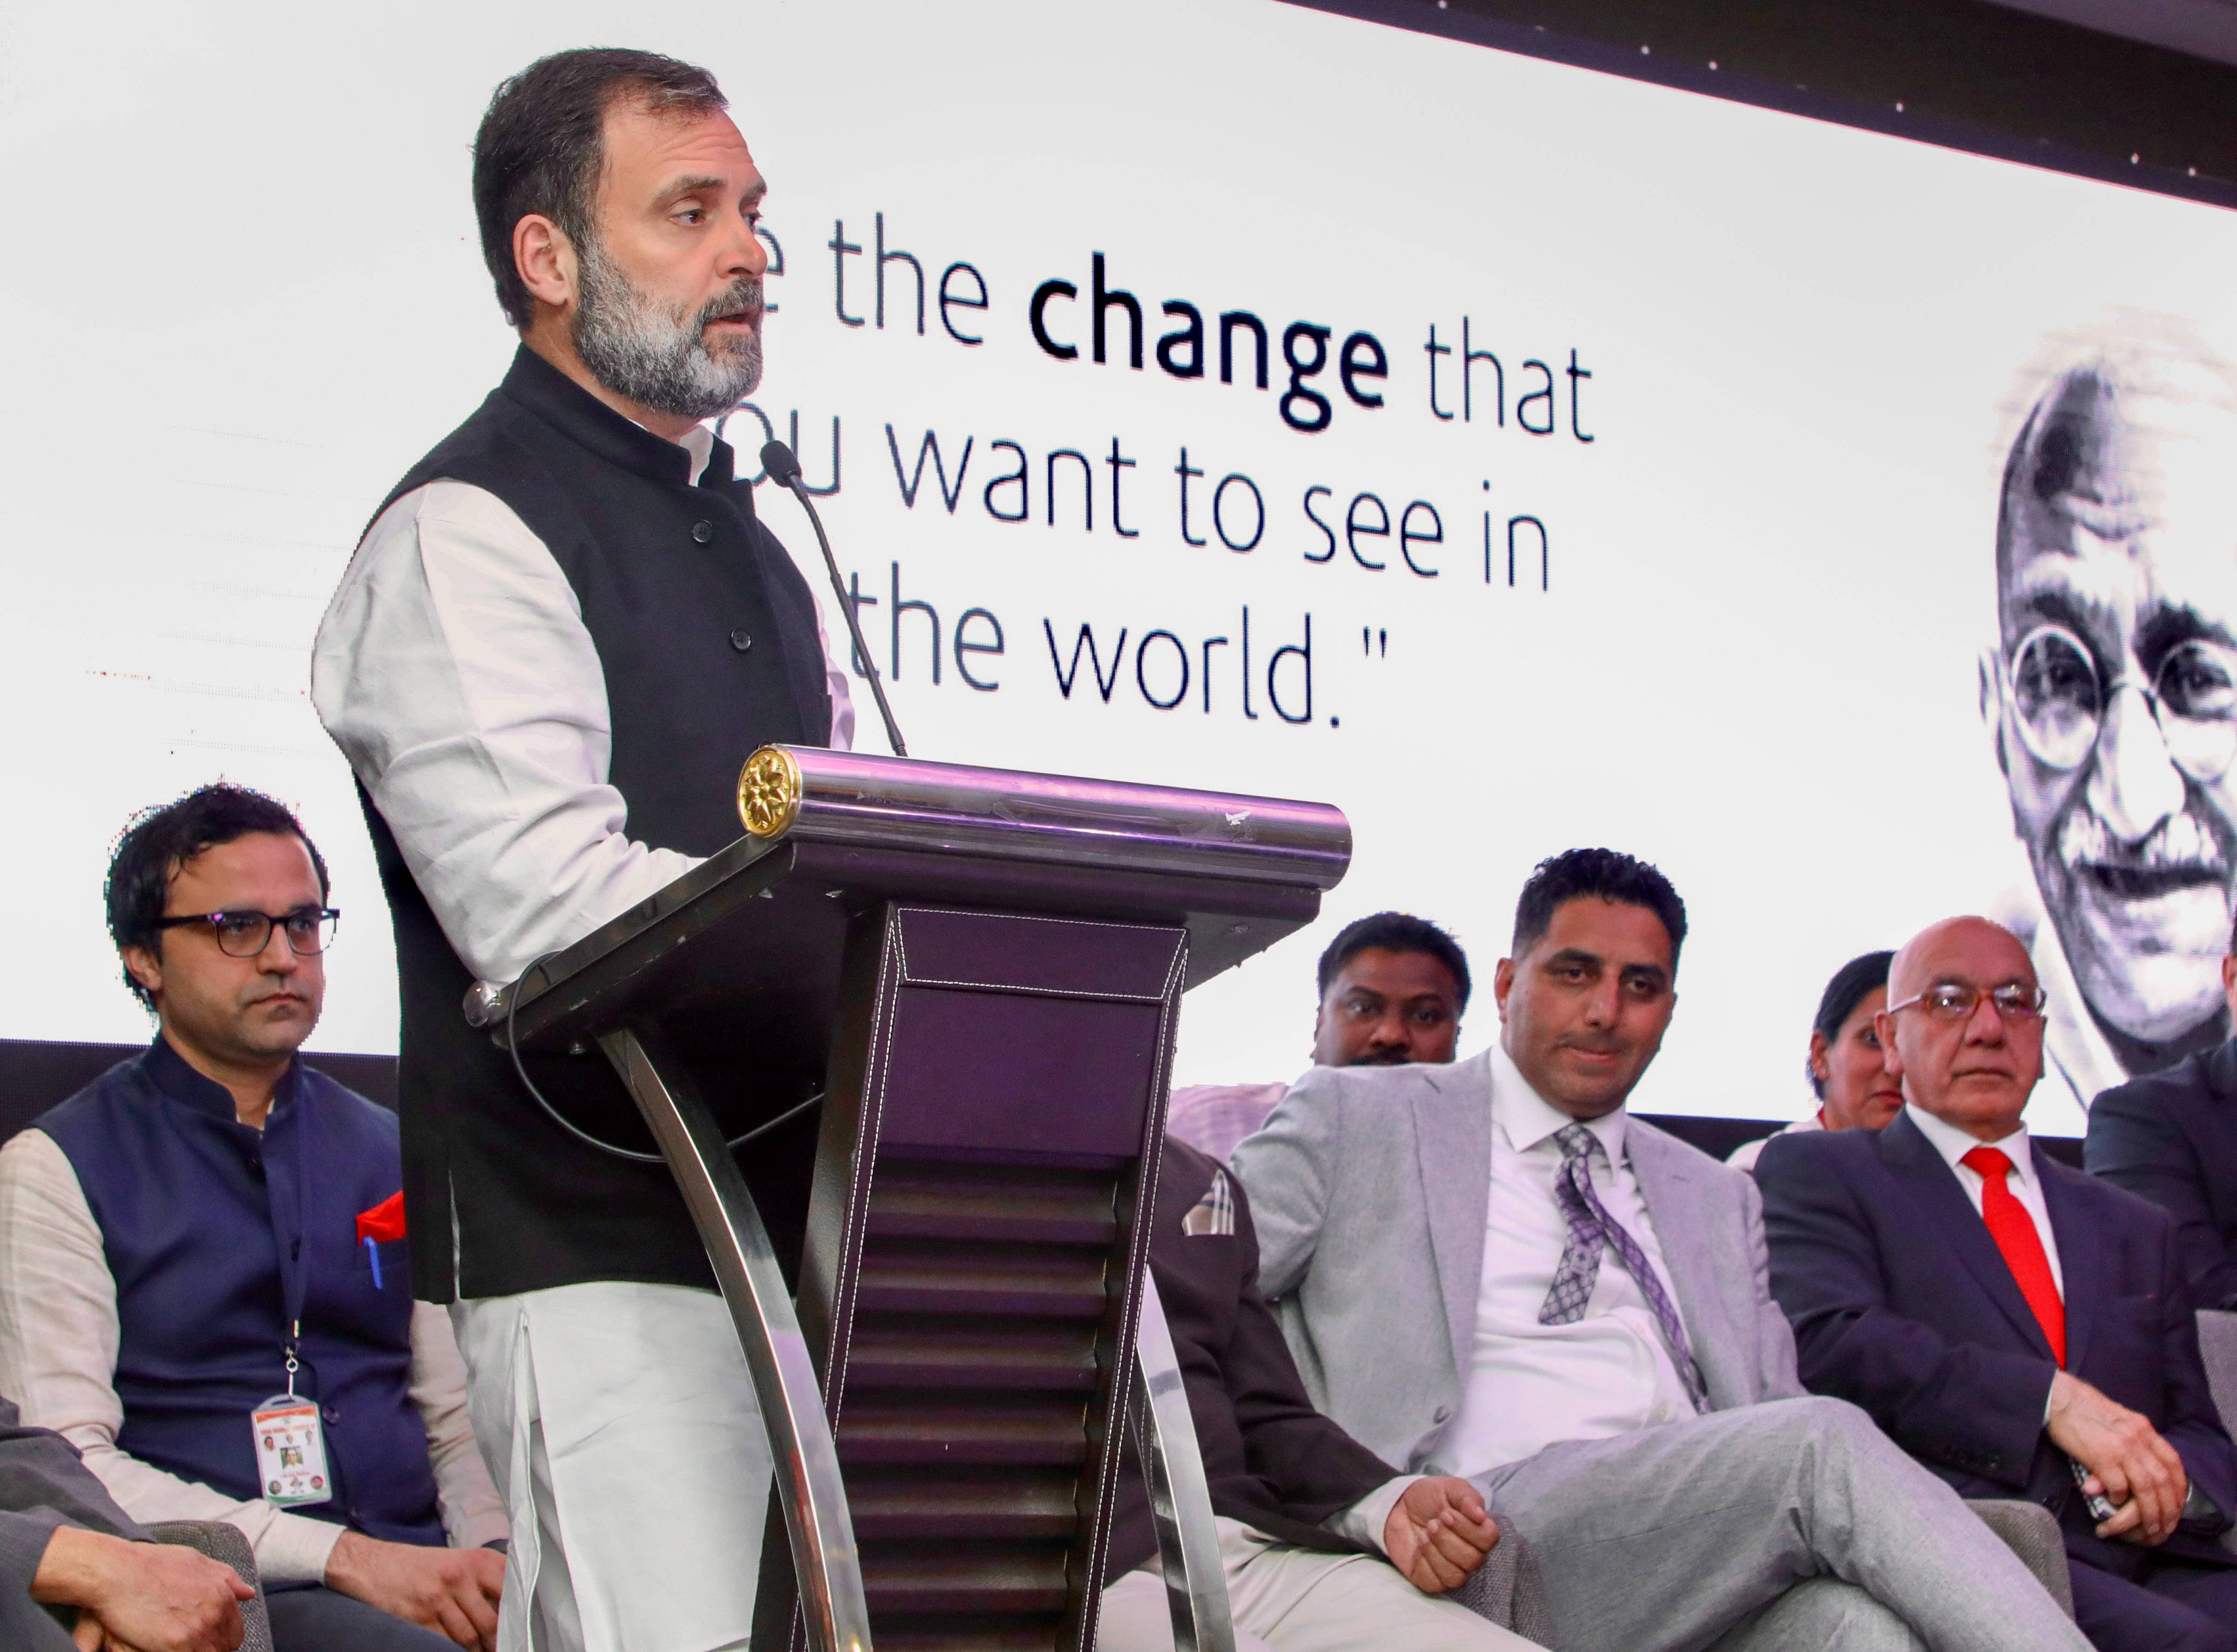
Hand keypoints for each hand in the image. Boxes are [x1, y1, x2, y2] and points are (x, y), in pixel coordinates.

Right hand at [30, 1525, 250, 1651]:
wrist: (118, 1571)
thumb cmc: (151, 1564)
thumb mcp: (195, 1562)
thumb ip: (225, 1578)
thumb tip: (248, 1594)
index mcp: (223, 1593)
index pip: (234, 1630)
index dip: (220, 1638)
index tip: (205, 1640)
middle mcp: (216, 1611)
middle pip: (225, 1646)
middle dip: (212, 1647)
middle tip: (190, 1644)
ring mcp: (199, 1629)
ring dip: (199, 1651)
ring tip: (178, 1645)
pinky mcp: (178, 1644)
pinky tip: (168, 1649)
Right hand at [325, 1532, 504, 1650]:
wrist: (373, 1564)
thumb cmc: (419, 1565)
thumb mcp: (457, 1560)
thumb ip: (484, 1577)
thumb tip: (510, 1604)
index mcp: (476, 1560)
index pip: (510, 1590)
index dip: (517, 1613)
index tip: (520, 1628)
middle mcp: (460, 1577)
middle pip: (491, 1621)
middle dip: (498, 1641)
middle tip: (503, 1647)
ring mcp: (438, 1598)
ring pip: (469, 1637)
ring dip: (477, 1650)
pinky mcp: (419, 1618)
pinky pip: (444, 1643)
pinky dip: (452, 1650)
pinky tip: (456, 1651)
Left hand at [1382, 1476, 1499, 1593]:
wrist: (1399, 1506)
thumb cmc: (1429, 1497)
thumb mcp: (1449, 1488)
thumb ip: (1467, 1497)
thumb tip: (1480, 1514)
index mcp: (1478, 1532)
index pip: (1489, 1539)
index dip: (1467, 1527)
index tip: (1447, 1513)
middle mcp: (1470, 1554)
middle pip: (1473, 1560)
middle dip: (1447, 1539)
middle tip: (1432, 1523)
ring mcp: (1452, 1570)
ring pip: (1456, 1577)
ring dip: (1436, 1552)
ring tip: (1424, 1534)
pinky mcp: (1431, 1580)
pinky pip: (1434, 1584)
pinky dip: (1423, 1564)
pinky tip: (1418, 1549)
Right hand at [2047, 1370, 2189, 1545]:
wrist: (2059, 1398)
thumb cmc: (2085, 1409)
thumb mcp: (2119, 1420)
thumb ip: (2134, 1440)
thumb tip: (2142, 1465)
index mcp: (2144, 1429)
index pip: (2173, 1463)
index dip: (2178, 1487)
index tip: (2176, 1504)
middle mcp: (2138, 1438)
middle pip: (2163, 1480)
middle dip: (2167, 1508)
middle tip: (2164, 1526)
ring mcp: (2121, 1447)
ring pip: (2146, 1488)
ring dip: (2148, 1512)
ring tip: (2147, 1527)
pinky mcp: (2101, 1456)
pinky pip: (2118, 1485)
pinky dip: (2120, 1498)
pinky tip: (2114, 1501)